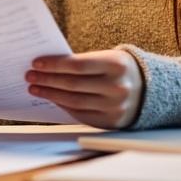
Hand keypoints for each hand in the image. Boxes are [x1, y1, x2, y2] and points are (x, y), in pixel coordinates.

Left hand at [26, 50, 143, 128]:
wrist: (150, 90)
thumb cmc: (120, 69)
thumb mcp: (109, 58)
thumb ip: (84, 62)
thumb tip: (49, 67)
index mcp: (116, 64)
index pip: (78, 65)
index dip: (54, 65)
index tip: (36, 63)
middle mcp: (117, 87)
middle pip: (73, 85)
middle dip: (47, 80)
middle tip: (30, 76)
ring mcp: (115, 107)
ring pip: (74, 102)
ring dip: (51, 95)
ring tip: (35, 88)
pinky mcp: (111, 121)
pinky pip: (81, 115)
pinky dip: (64, 106)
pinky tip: (52, 99)